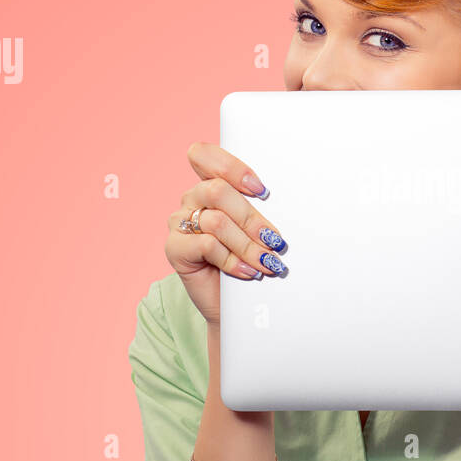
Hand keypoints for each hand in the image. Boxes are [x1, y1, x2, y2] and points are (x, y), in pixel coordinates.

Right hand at [165, 142, 289, 326]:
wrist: (236, 305)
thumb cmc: (250, 261)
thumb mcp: (258, 230)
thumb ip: (260, 210)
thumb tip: (286, 205)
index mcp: (209, 184)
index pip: (204, 155)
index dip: (232, 168)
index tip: (262, 191)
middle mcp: (192, 199)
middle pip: (216, 190)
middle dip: (251, 217)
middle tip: (275, 240)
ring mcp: (180, 223)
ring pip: (216, 221)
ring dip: (247, 244)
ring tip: (268, 262)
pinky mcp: (174, 248)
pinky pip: (206, 245)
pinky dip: (232, 260)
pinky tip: (248, 272)